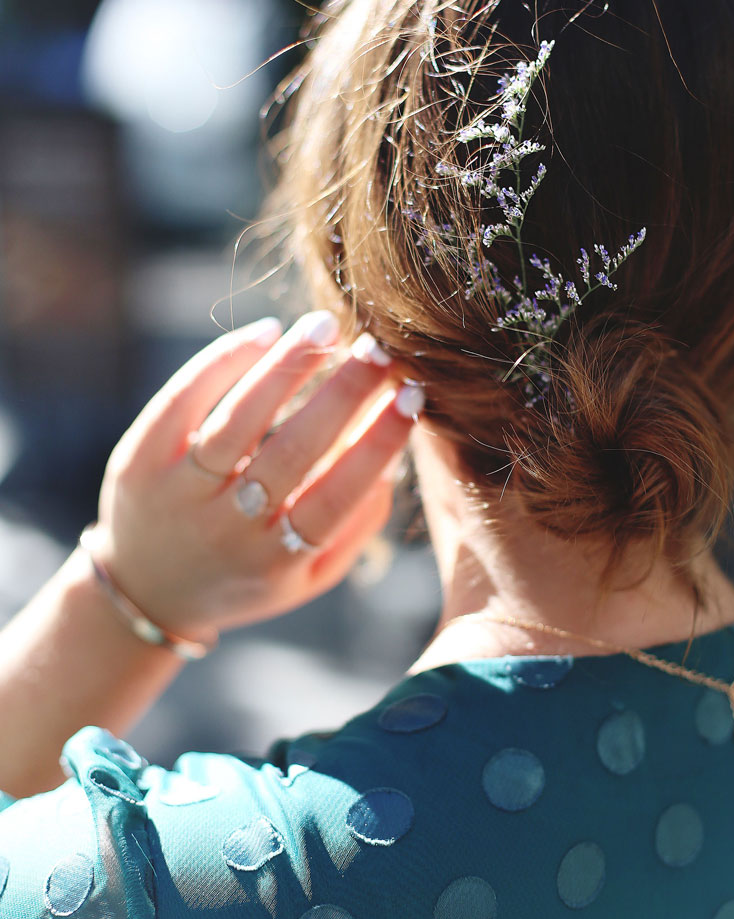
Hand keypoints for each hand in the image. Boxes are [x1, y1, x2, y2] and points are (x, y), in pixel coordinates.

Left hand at [90, 312, 422, 644]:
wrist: (145, 592)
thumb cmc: (246, 573)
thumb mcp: (308, 576)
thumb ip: (358, 525)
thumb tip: (394, 457)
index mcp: (277, 560)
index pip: (336, 497)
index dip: (377, 444)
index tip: (411, 396)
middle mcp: (227, 529)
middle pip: (291, 453)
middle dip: (342, 396)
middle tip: (379, 351)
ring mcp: (179, 494)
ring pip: (238, 422)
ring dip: (287, 367)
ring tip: (325, 326)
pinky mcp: (138, 460)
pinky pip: (182, 401)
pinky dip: (225, 361)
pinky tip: (266, 334)